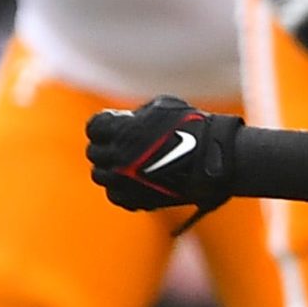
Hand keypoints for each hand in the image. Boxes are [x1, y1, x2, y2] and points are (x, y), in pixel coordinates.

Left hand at [85, 96, 241, 212]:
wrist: (213, 159)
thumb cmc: (192, 127)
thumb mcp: (162, 107)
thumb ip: (137, 115)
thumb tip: (127, 121)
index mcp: (120, 130)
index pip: (94, 127)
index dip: (103, 125)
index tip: (111, 124)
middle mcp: (116, 156)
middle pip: (94, 152)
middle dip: (105, 146)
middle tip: (117, 144)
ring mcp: (124, 181)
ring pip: (101, 176)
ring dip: (110, 169)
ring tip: (123, 164)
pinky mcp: (136, 199)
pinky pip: (116, 196)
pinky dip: (121, 189)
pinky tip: (132, 181)